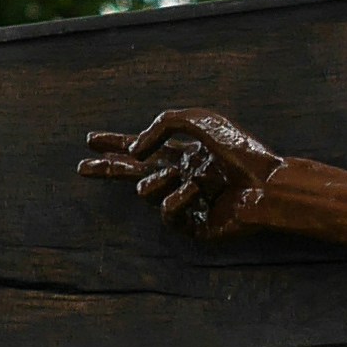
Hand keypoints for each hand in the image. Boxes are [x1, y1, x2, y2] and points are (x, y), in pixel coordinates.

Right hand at [78, 108, 283, 237]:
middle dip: (108, 169)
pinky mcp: (193, 226)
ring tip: (183, 178)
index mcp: (186, 153)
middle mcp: (184, 176)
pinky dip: (177, 198)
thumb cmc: (237, 150)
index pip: (144, 148)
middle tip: (81, 168)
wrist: (264, 184)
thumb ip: (158, 126)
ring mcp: (188, 202)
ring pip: (148, 191)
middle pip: (135, 172)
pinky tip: (196, 192)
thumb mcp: (194, 121)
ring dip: (159, 181)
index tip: (91, 140)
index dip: (117, 143)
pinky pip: (167, 212)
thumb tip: (135, 153)